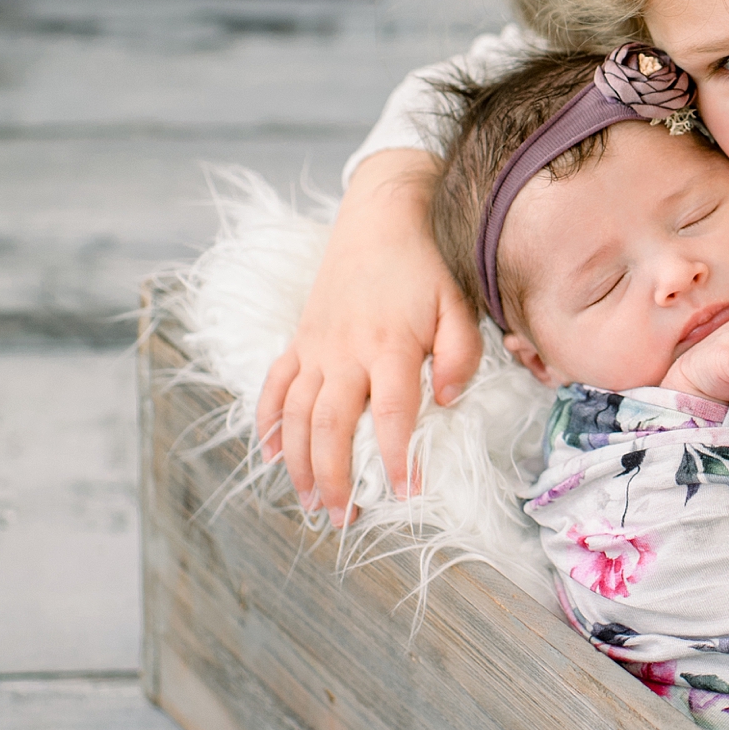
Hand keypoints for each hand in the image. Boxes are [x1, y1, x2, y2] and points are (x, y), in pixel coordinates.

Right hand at [255, 149, 482, 526]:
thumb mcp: (460, 302)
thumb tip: (448, 400)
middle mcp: (346, 351)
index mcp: (390, 346)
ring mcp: (317, 345)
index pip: (392, 415)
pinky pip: (275, 383)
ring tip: (310, 501)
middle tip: (345, 516)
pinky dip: (267, 420)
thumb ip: (461, 354)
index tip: (407, 492)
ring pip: (295, 414)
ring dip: (299, 462)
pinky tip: (269, 452)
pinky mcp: (301, 337)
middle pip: (330, 426)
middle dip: (336, 477)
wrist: (383, 213)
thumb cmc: (428, 262)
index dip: (396, 458)